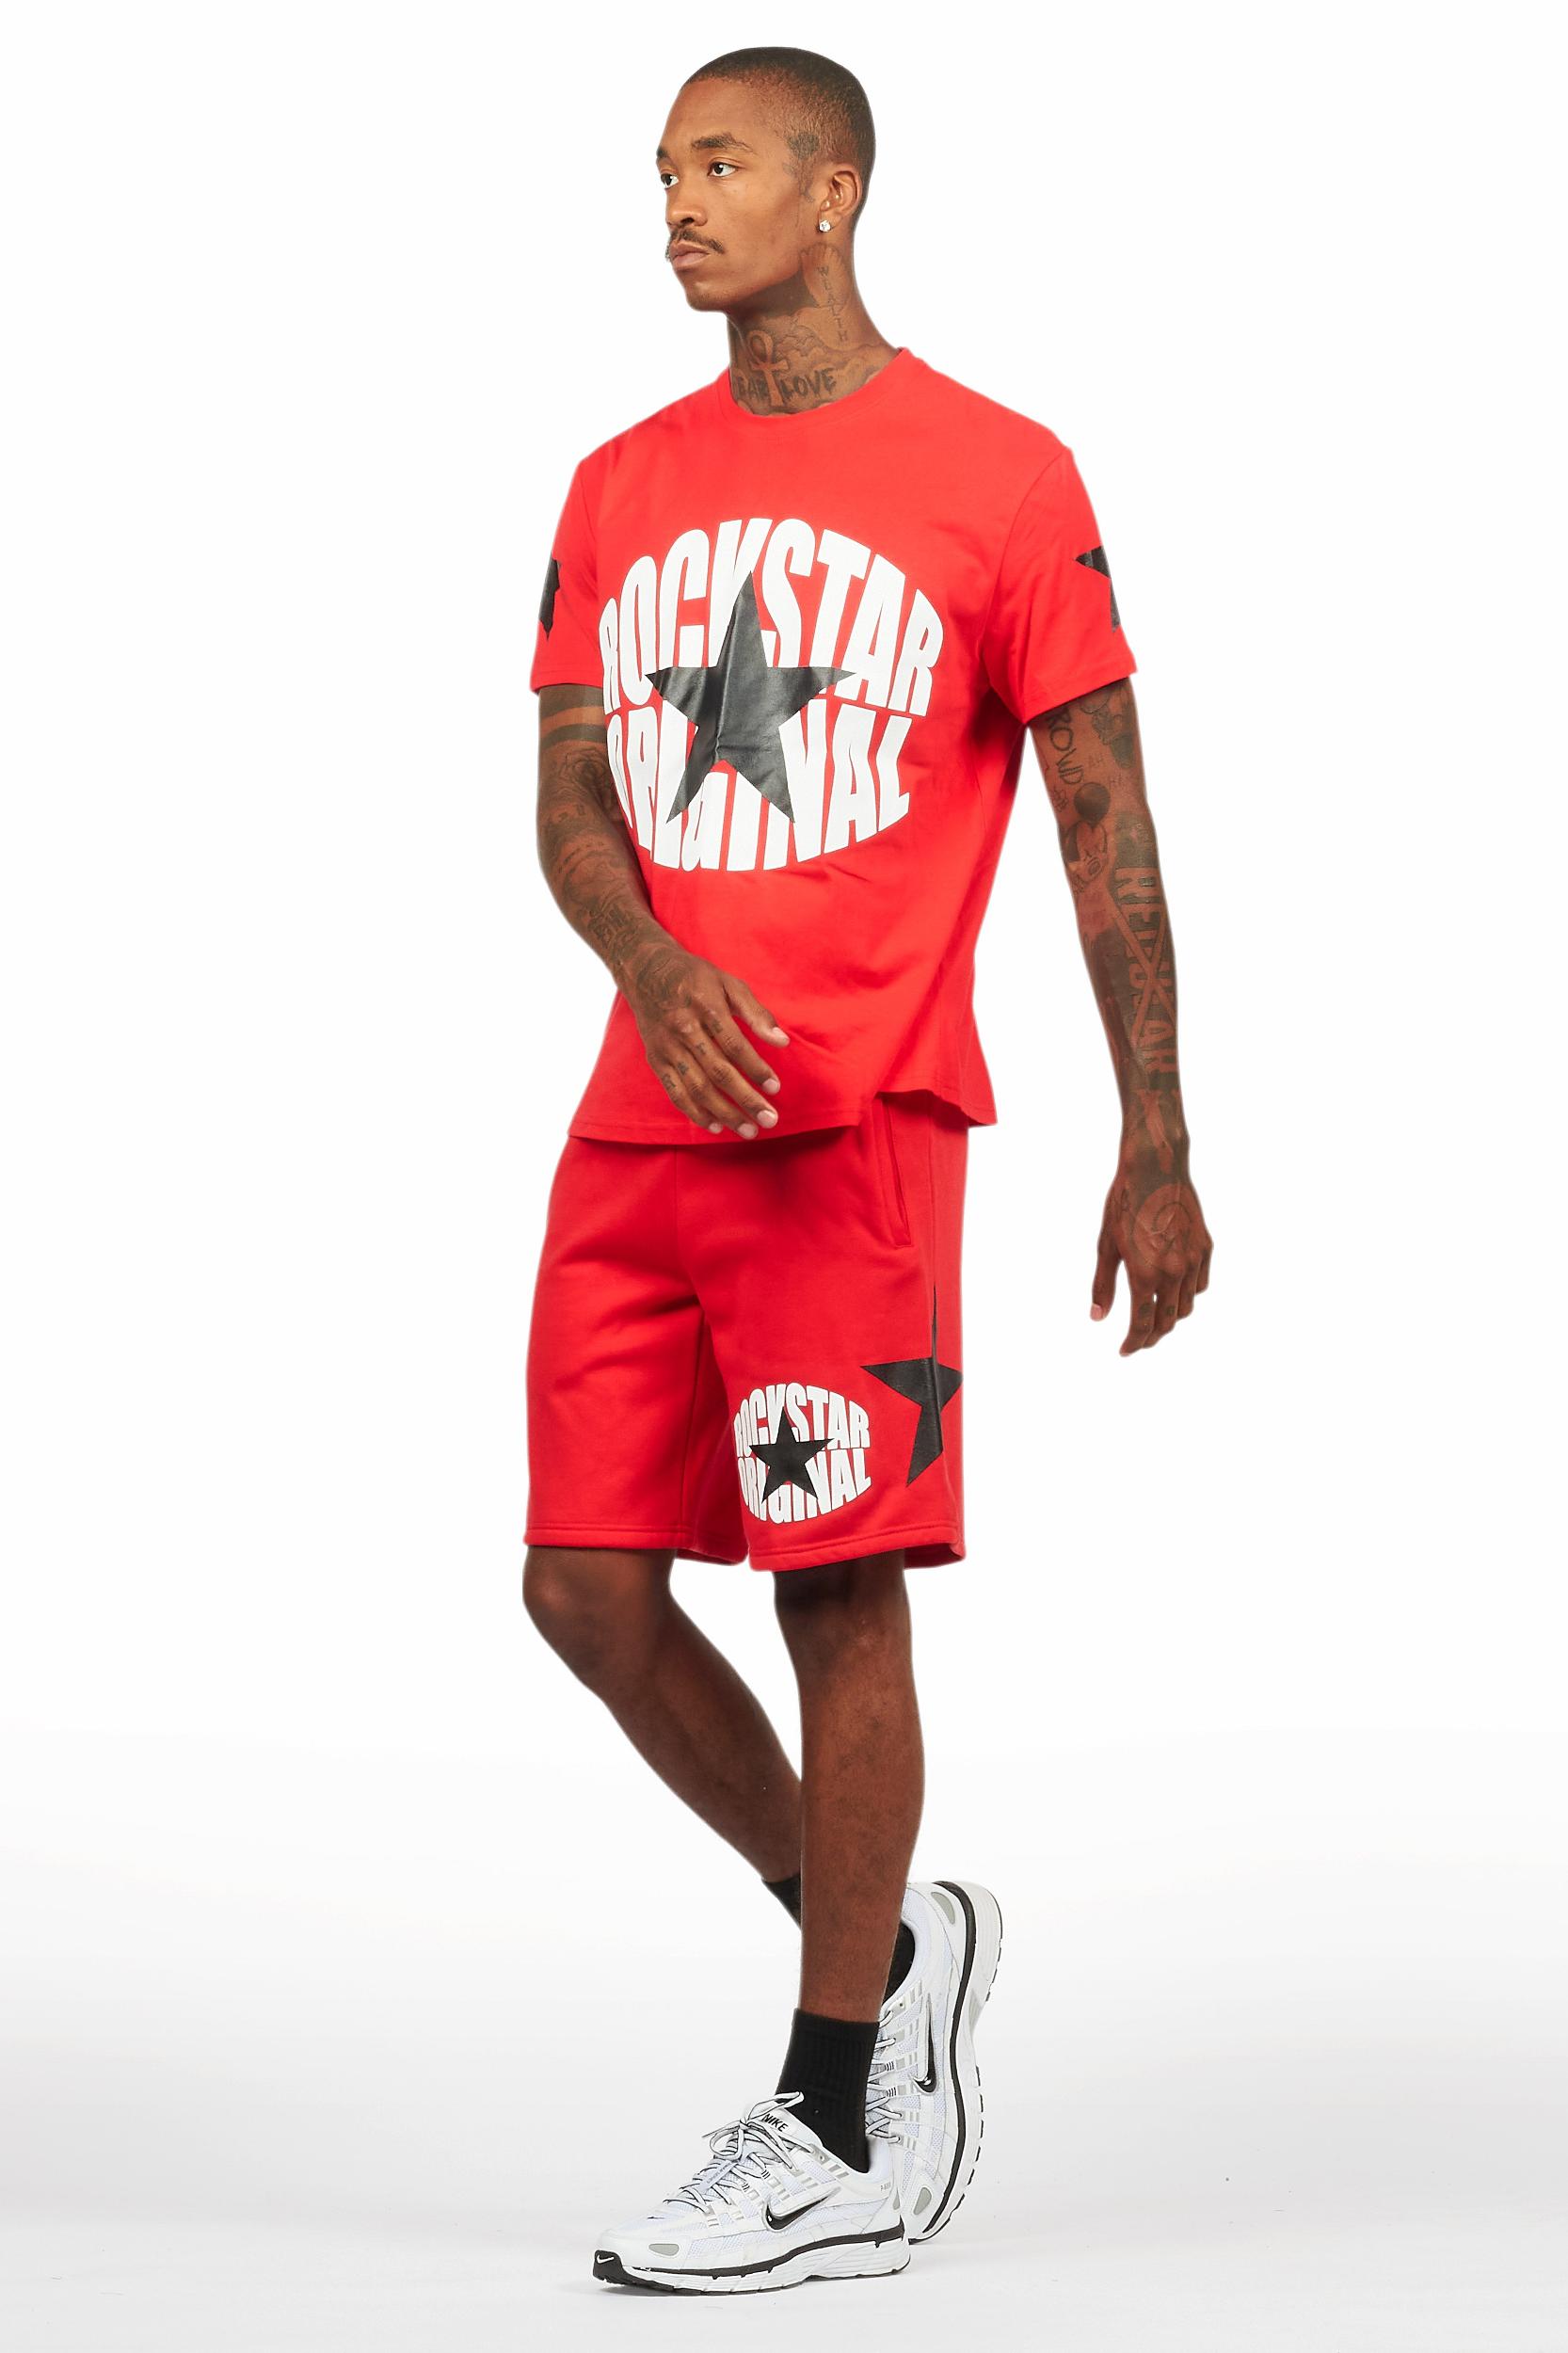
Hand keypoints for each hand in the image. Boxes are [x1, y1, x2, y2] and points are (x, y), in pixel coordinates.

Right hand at [623, 944, 789, 1137]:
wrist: (646, 972)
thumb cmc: (696, 978)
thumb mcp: (728, 983)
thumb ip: (756, 1012)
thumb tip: (782, 1041)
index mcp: (705, 1007)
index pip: (734, 1045)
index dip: (756, 1068)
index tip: (775, 1088)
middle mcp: (684, 1029)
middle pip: (718, 1072)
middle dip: (746, 1099)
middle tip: (770, 1120)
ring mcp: (667, 1047)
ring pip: (697, 1087)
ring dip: (725, 1113)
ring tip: (748, 1130)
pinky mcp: (656, 1060)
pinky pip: (675, 1092)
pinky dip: (695, 1112)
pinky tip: (716, 1126)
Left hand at [1092, 1160, 1211, 1353]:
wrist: (1156, 1167)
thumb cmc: (1124, 1202)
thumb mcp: (1106, 1244)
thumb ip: (1103, 1284)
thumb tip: (1097, 1317)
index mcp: (1145, 1274)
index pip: (1142, 1325)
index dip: (1133, 1343)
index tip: (1125, 1350)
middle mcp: (1174, 1272)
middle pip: (1167, 1322)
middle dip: (1152, 1336)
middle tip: (1138, 1339)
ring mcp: (1194, 1261)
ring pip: (1187, 1306)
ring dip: (1171, 1318)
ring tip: (1155, 1317)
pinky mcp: (1206, 1248)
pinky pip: (1200, 1285)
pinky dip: (1188, 1295)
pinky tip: (1175, 1292)